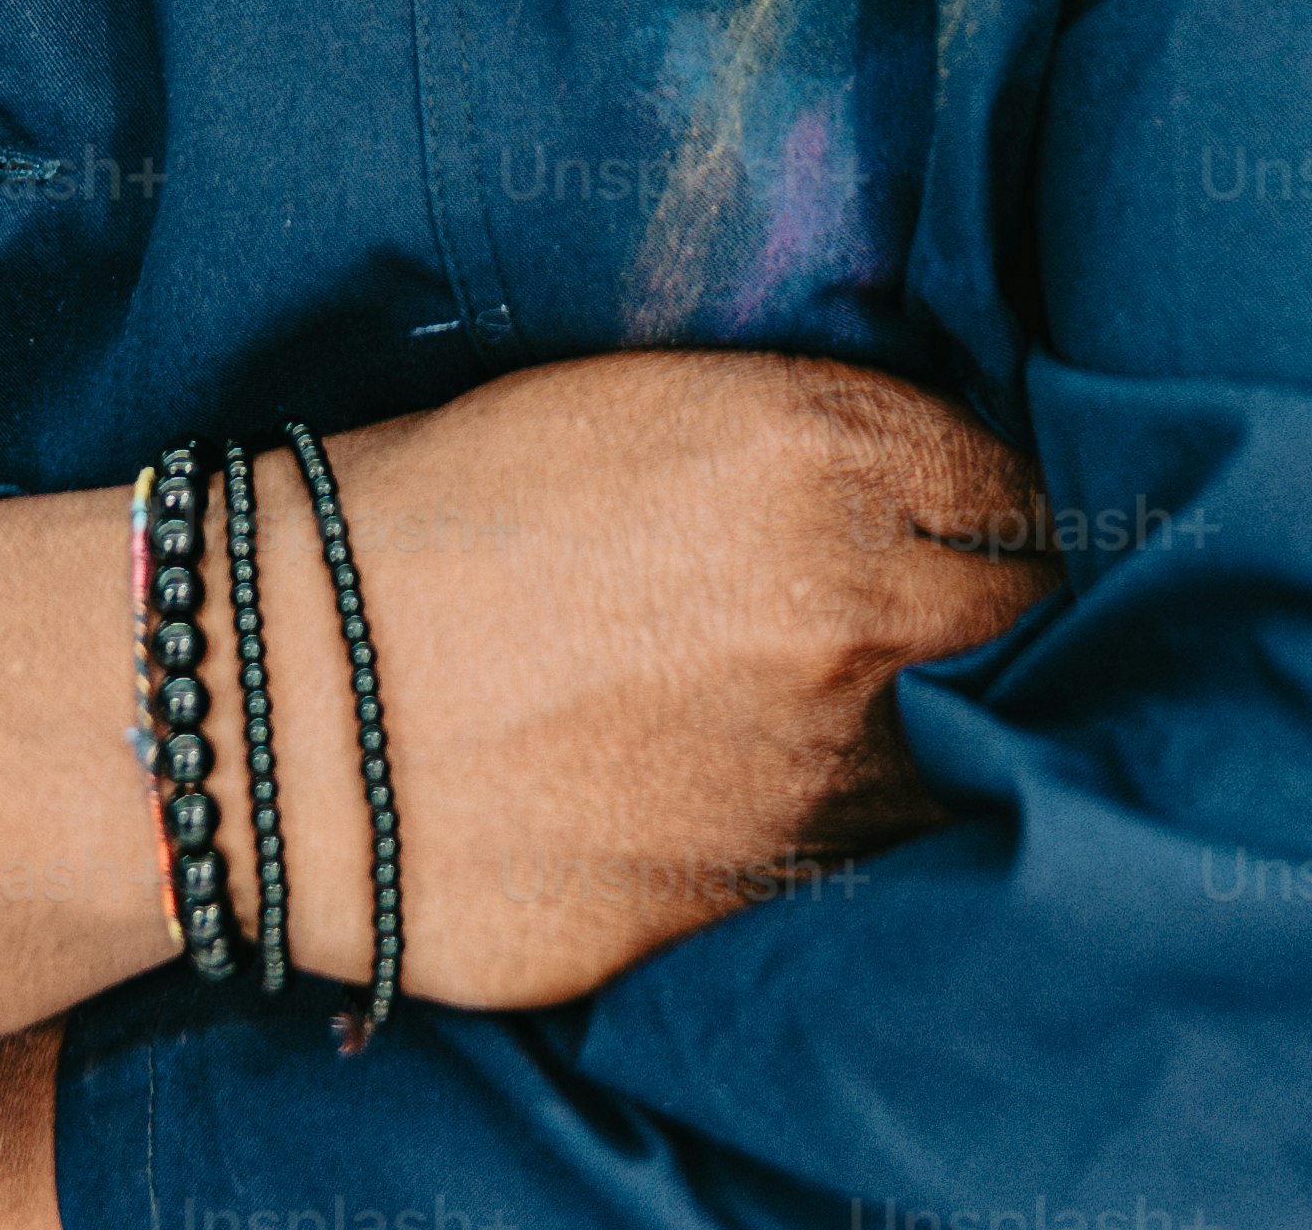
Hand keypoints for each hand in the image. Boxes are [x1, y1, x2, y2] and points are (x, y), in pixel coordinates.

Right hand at [0, 348, 1049, 1055]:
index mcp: (826, 450)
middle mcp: (852, 610)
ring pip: (974, 773)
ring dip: (954, 756)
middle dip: (1022, 633)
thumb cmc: (432, 516)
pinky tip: (793, 820)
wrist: (270, 703)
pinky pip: (870, 883)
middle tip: (982, 639)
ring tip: (878, 734)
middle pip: (1041, 631)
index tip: (1006, 533)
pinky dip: (859, 855)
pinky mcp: (754, 906)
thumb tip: (939, 475)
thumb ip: (813, 438)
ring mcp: (814, 775)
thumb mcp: (641, 405)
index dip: (1022, 513)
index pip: (1035, 486)